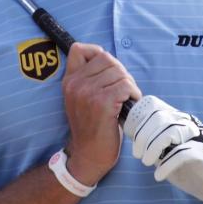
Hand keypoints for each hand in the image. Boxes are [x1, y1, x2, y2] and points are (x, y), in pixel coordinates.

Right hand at [61, 43, 140, 186]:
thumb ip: (88, 79)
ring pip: (119, 72)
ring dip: (129, 84)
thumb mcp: (81, 98)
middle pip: (106, 58)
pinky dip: (133, 93)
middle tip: (123, 89)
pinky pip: (125, 86)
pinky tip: (130, 104)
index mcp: (69, 80)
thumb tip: (112, 63)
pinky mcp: (102, 103)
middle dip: (121, 71)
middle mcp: (75, 83)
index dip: (96, 53)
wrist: (88, 155)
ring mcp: (87, 93)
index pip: (80, 49)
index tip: (107, 70)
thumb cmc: (92, 126)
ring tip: (127, 98)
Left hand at [123, 95, 202, 203]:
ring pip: (171, 131)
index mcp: (177, 118)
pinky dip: (167, 164)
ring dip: (153, 147)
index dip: (140, 119)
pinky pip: (183, 153)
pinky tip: (158, 175)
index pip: (155, 106)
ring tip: (146, 162)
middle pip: (160, 118)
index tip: (131, 137)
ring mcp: (199, 136)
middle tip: (137, 154)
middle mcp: (188, 122)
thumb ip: (152, 140)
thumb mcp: (166, 151)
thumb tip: (129, 132)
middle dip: (143, 136)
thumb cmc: (188, 168)